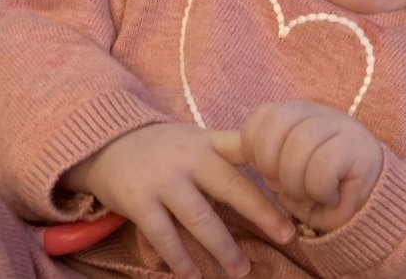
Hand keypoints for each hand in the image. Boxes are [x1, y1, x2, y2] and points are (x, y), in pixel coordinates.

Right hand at [62, 123, 294, 278]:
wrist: (106, 142)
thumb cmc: (164, 148)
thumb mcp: (196, 140)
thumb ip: (228, 154)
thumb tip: (274, 176)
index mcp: (208, 142)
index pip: (248, 149)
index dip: (274, 163)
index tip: (300, 184)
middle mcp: (190, 158)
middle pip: (233, 187)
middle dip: (262, 213)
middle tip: (287, 236)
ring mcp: (164, 180)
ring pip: (201, 219)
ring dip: (223, 248)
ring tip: (241, 271)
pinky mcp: (139, 201)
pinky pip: (164, 236)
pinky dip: (180, 259)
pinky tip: (193, 275)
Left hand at [213, 101, 382, 233]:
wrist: (370, 208)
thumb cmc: (320, 190)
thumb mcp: (285, 169)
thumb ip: (263, 154)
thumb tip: (233, 149)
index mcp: (299, 113)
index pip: (263, 115)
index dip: (255, 146)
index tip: (266, 172)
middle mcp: (321, 112)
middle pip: (278, 124)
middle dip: (271, 164)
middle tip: (284, 186)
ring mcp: (344, 126)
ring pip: (299, 145)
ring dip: (296, 182)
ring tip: (309, 194)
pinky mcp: (361, 148)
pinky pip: (322, 167)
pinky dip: (318, 190)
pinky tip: (329, 195)